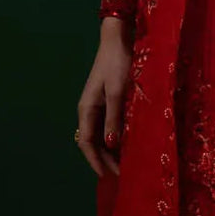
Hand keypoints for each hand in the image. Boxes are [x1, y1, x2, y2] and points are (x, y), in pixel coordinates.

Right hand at [76, 18, 132, 177]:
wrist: (119, 39)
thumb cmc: (118, 64)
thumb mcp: (117, 92)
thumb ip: (113, 118)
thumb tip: (110, 145)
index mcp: (87, 109)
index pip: (87, 143)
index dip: (96, 161)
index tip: (108, 176)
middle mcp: (89, 109)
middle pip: (93, 142)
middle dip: (105, 159)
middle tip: (121, 174)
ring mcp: (98, 104)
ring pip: (101, 134)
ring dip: (110, 149)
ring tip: (124, 163)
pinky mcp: (108, 100)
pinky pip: (109, 124)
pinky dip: (116, 137)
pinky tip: (127, 143)